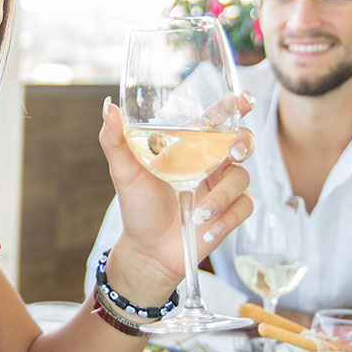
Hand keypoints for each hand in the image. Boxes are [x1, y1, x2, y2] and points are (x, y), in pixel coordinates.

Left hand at [98, 93, 255, 287]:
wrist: (147, 250)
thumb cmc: (137, 206)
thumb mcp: (124, 172)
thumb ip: (115, 140)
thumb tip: (107, 106)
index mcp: (188, 145)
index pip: (216, 118)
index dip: (234, 106)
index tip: (244, 100)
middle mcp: (209, 162)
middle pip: (242, 140)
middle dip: (243, 143)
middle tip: (232, 153)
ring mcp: (221, 186)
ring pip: (242, 177)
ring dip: (222, 196)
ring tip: (198, 213)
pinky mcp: (229, 212)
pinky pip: (244, 207)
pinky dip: (227, 218)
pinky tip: (206, 230)